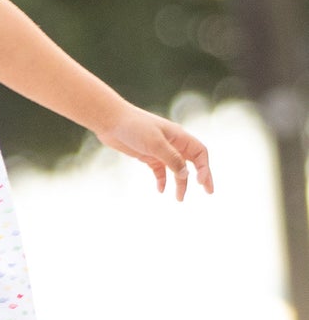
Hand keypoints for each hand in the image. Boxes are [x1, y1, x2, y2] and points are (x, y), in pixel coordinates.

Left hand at [96, 105, 213, 199]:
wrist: (110, 121)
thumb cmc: (134, 127)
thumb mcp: (155, 143)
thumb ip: (172, 159)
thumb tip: (186, 175)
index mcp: (179, 136)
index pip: (200, 153)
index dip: (204, 168)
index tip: (201, 182)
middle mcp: (173, 143)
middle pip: (192, 162)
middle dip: (201, 177)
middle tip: (208, 192)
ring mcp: (160, 150)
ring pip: (176, 169)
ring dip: (180, 183)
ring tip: (179, 198)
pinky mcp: (147, 155)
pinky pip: (159, 170)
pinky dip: (162, 180)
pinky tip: (160, 190)